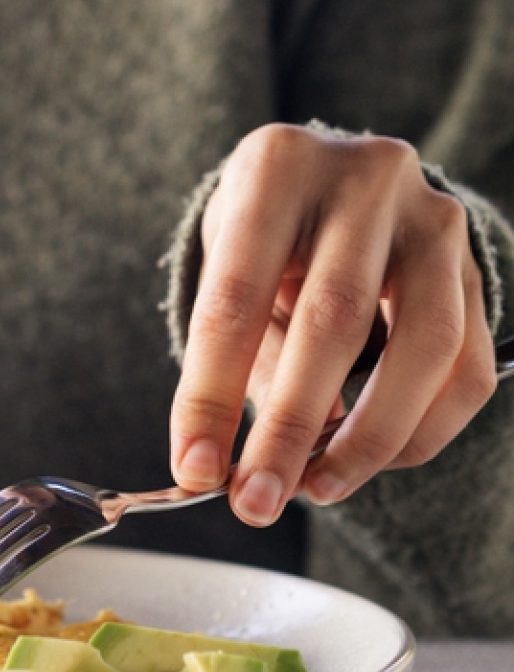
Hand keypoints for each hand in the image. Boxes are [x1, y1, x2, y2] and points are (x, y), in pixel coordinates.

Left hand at [170, 124, 497, 524]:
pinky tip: (372, 460)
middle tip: (257, 501)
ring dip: (368, 440)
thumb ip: (236, 358)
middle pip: (332, 323)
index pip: (235, 300)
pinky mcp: (476, 266)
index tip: (195, 469)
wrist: (335, 182)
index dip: (210, 395)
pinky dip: (422, 430)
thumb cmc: (266, 235)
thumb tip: (223, 467)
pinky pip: (466, 367)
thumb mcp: (229, 270)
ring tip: (317, 489)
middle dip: (290, 430)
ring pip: (424, 348)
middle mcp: (365, 178)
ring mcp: (434, 219)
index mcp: (277, 170)